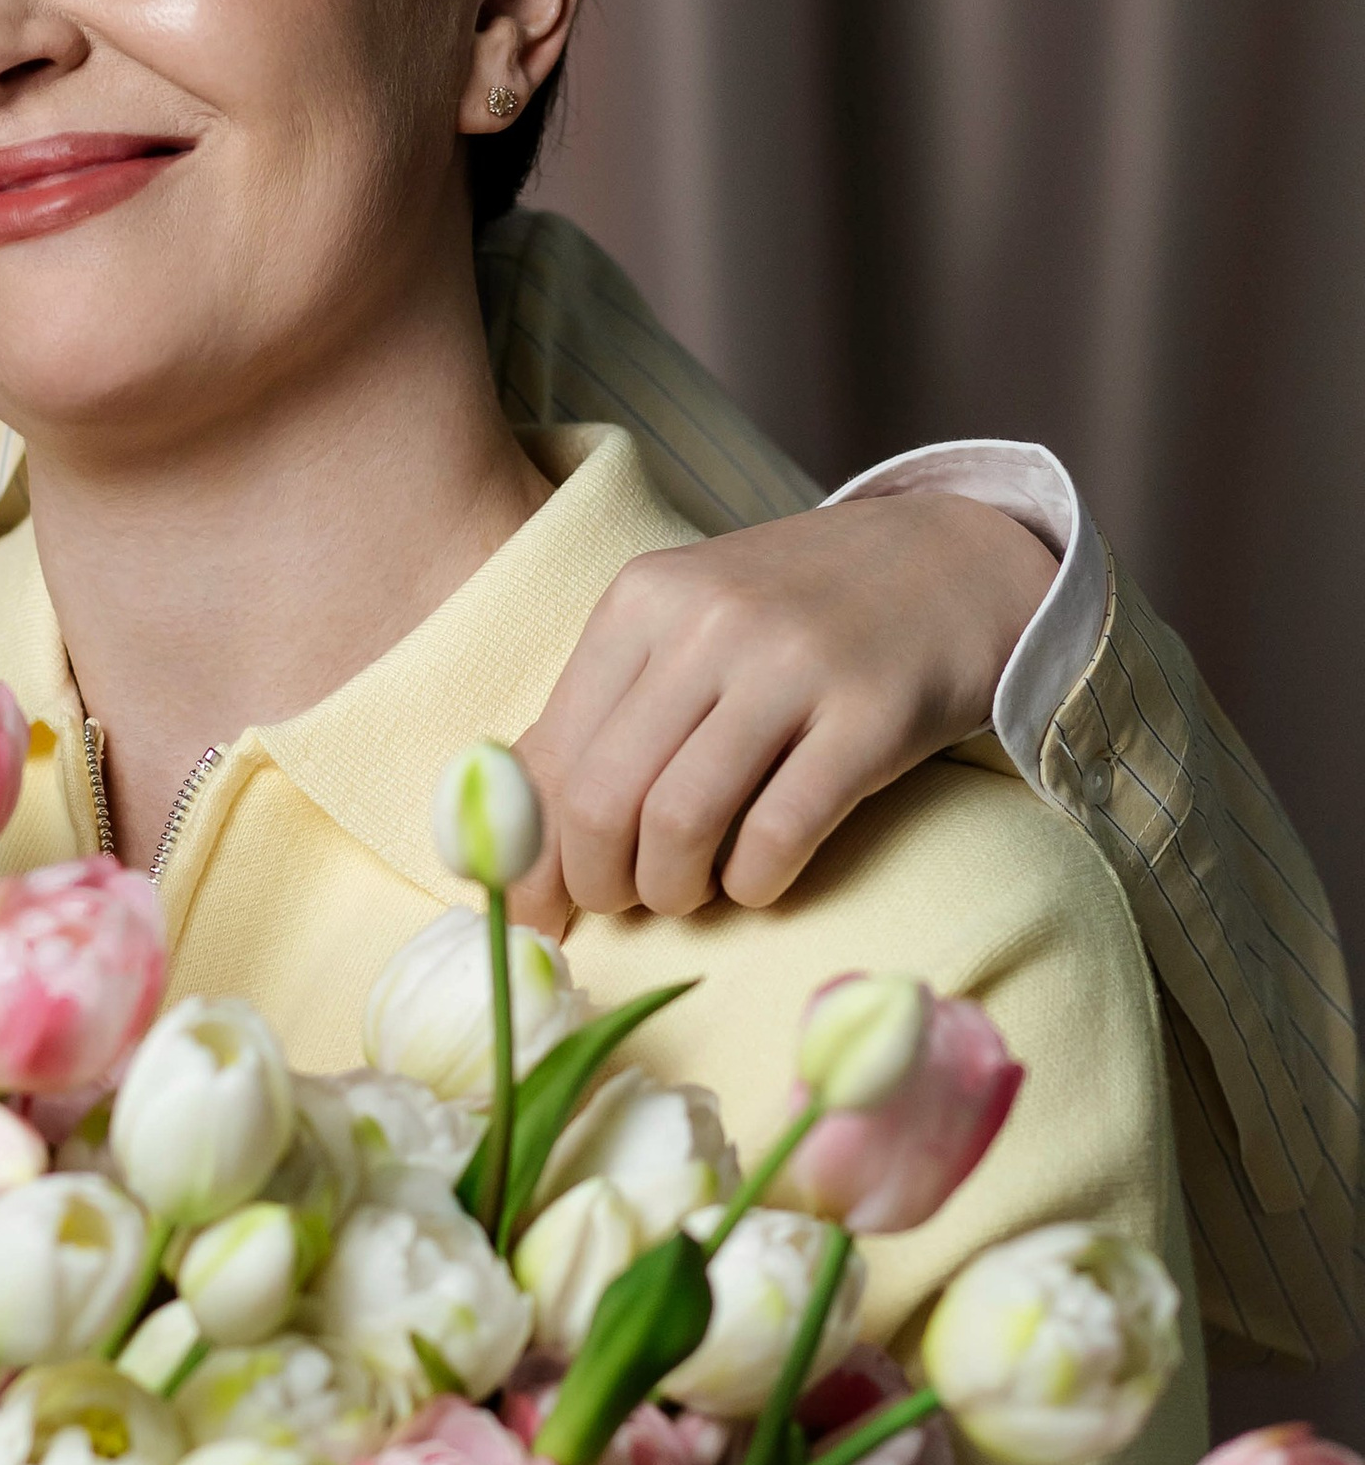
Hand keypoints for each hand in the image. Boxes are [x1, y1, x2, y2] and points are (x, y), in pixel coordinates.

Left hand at [512, 490, 1055, 923]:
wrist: (953, 559)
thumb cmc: (797, 616)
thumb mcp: (687, 630)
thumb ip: (600, 719)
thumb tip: (511, 847)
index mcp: (643, 599)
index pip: (550, 758)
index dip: (537, 853)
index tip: (546, 905)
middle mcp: (708, 623)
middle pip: (602, 800)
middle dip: (598, 882)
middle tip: (623, 903)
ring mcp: (793, 666)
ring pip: (679, 824)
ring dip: (672, 890)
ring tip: (690, 891)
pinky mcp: (871, 717)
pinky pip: (777, 836)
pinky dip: (752, 884)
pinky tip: (757, 879)